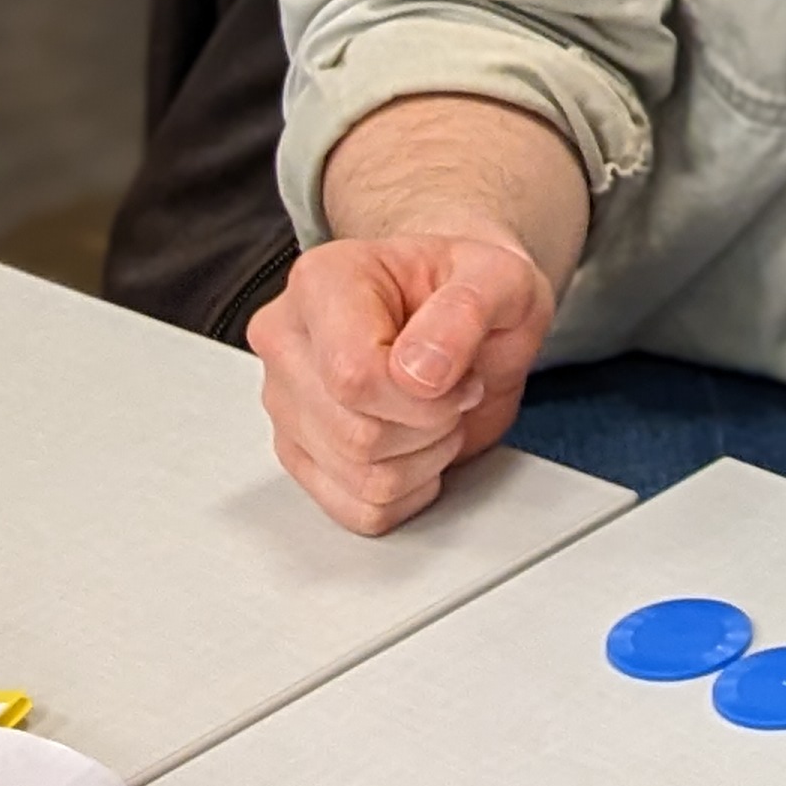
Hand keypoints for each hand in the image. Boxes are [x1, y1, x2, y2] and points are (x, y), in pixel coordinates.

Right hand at [249, 229, 553, 535]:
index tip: (459, 374)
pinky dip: (408, 490)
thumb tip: (422, 371)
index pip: (354, 376)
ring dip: (426, 456)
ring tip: (437, 408)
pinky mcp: (299, 453)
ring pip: (360, 478)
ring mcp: (285, 403)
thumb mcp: (499, 276)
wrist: (460, 308)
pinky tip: (419, 444)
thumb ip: (466, 311)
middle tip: (455, 387)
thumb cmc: (470, 286)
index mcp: (323, 282)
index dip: (426, 395)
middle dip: (433, 423)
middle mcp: (288, 341)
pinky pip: (358, 508)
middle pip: (357, 435)